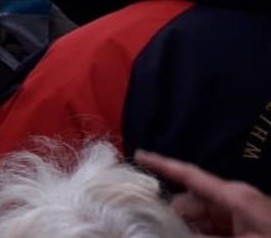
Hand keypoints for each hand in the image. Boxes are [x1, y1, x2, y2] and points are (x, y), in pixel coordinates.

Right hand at [136, 150, 270, 236]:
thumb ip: (202, 237)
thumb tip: (171, 231)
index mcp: (234, 196)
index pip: (190, 175)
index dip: (163, 164)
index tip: (138, 155)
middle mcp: (235, 200)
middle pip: (191, 201)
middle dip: (174, 216)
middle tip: (158, 230)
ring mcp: (241, 215)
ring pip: (201, 218)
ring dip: (188, 230)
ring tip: (171, 233)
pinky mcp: (246, 229)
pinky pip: (214, 228)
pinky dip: (202, 235)